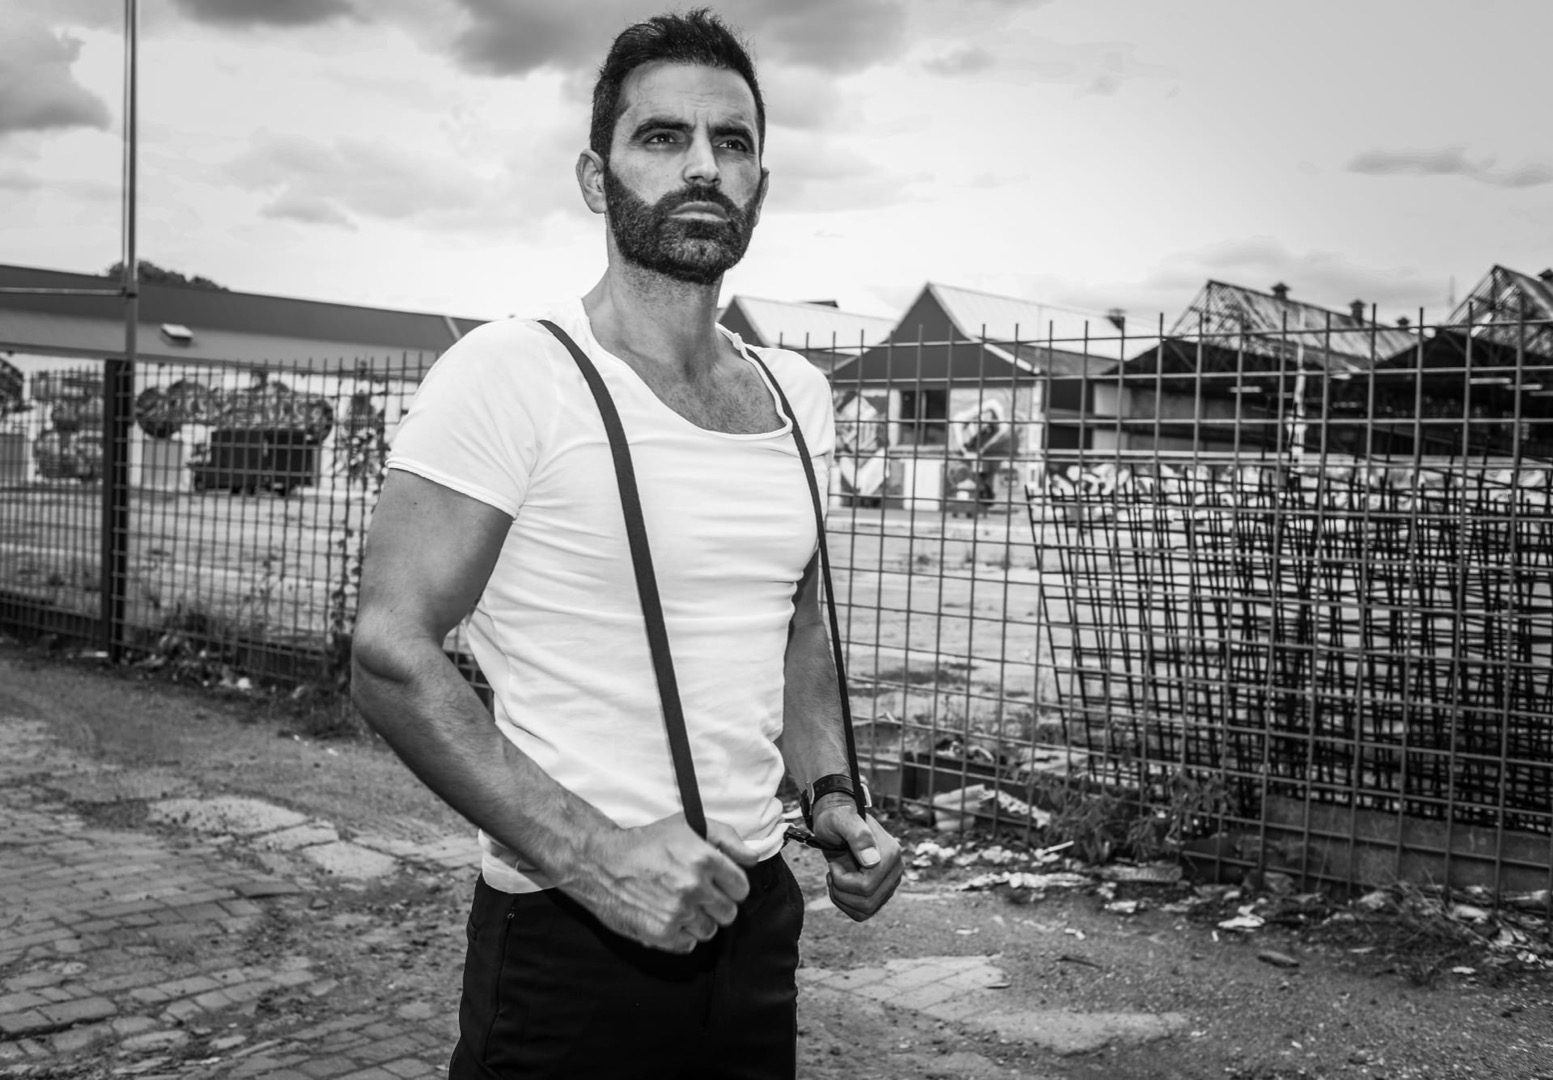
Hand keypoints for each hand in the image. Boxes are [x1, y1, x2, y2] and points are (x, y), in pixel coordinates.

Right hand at [569, 813, 757, 953]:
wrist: (602, 863)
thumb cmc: (646, 843)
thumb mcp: (687, 826)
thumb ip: (726, 838)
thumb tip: (753, 858)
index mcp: (704, 858)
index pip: (741, 887)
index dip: (731, 885)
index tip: (719, 883)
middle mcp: (693, 886)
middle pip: (729, 912)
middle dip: (716, 904)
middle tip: (697, 894)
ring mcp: (678, 912)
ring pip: (709, 930)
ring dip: (698, 920)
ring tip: (679, 904)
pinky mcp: (661, 933)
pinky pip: (688, 944)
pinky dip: (680, 935)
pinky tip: (667, 917)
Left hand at [811, 795, 902, 920]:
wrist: (838, 821)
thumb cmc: (837, 819)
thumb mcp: (841, 820)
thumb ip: (858, 835)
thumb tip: (872, 861)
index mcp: (891, 853)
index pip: (866, 886)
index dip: (842, 881)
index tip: (833, 864)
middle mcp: (895, 869)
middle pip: (867, 902)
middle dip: (841, 891)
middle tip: (832, 872)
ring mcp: (890, 882)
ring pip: (866, 910)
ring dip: (842, 899)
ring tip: (834, 878)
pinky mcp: (882, 890)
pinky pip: (865, 912)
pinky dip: (847, 905)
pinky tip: (840, 886)